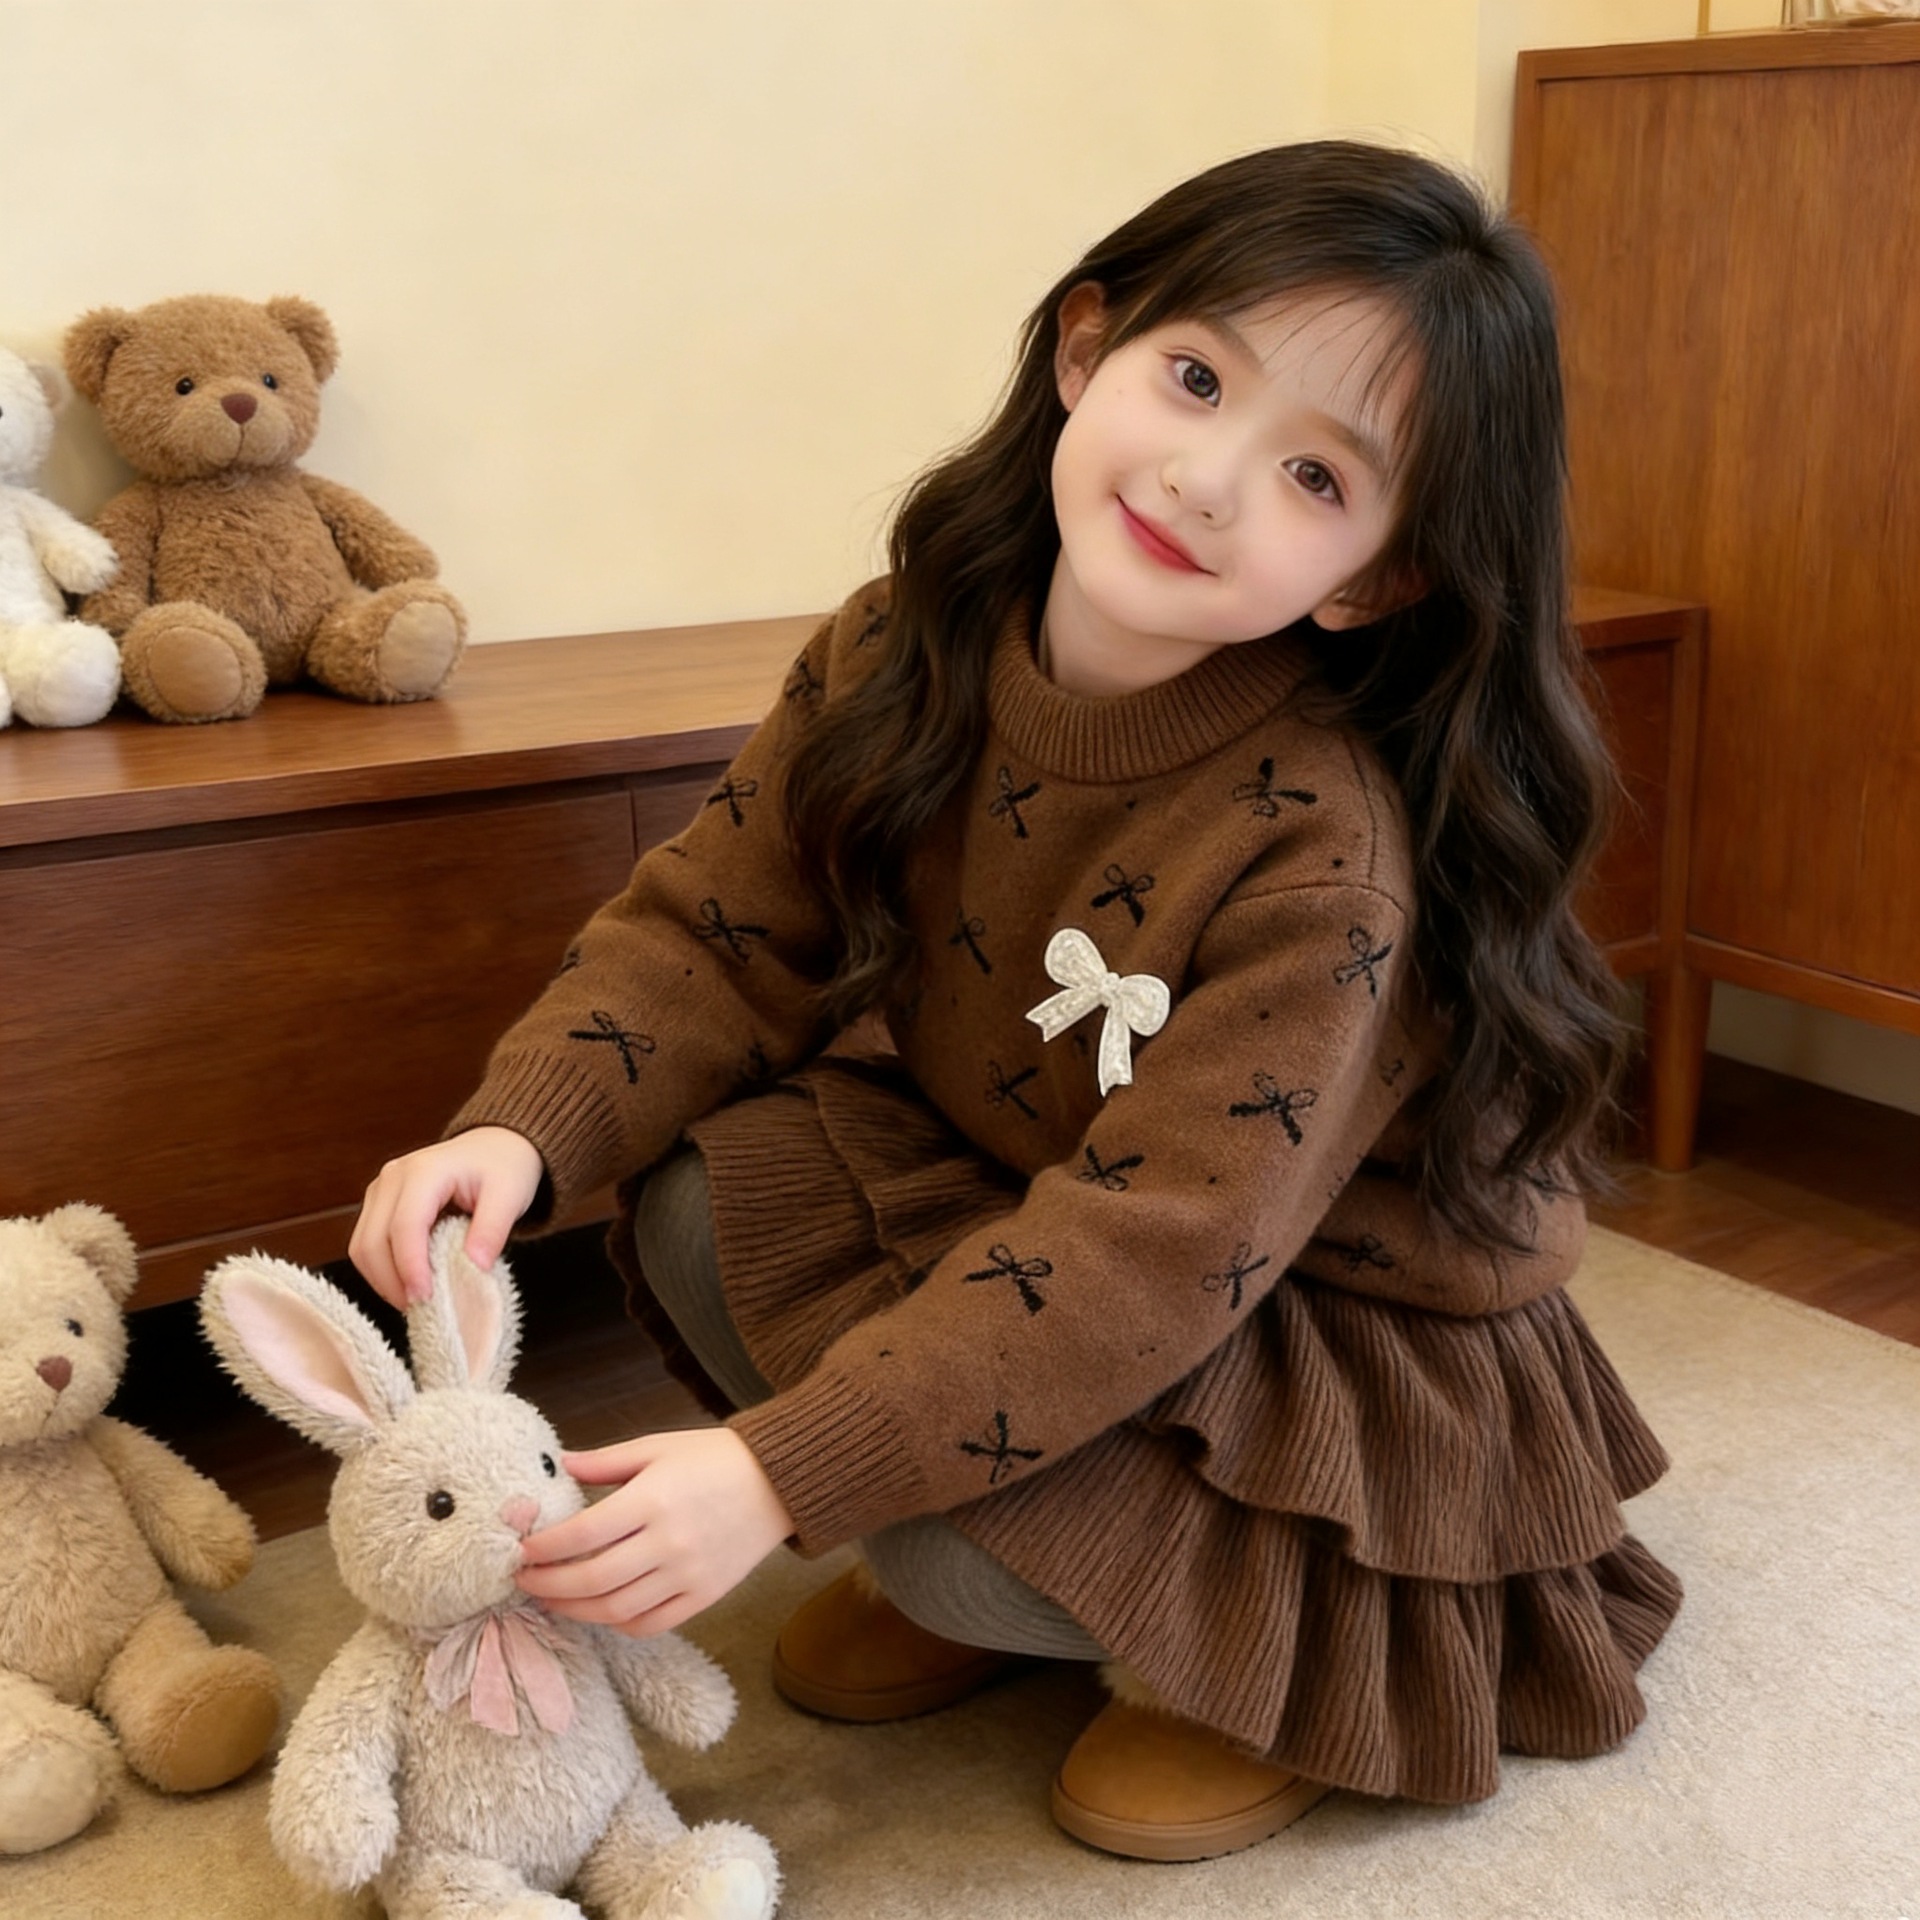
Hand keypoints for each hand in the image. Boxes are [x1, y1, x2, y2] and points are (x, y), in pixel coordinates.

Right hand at [348, 1126, 544, 1308]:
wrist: (495, 1146)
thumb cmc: (504, 1167)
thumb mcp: (511, 1195)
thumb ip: (493, 1230)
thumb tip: (475, 1268)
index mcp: (424, 1170)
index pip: (404, 1226)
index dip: (410, 1267)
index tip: (426, 1299)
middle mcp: (393, 1177)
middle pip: (371, 1241)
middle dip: (391, 1281)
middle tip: (422, 1308)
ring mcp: (381, 1190)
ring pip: (362, 1247)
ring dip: (383, 1280)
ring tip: (416, 1301)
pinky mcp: (379, 1204)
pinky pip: (367, 1244)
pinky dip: (382, 1270)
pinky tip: (409, 1284)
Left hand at [516, 1428, 794, 1636]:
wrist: (780, 1482)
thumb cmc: (716, 1458)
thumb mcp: (659, 1446)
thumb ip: (606, 1460)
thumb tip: (561, 1464)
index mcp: (653, 1499)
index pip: (583, 1534)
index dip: (545, 1548)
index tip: (521, 1550)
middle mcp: (668, 1543)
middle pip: (592, 1580)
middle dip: (547, 1585)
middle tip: (523, 1580)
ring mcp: (687, 1575)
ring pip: (615, 1609)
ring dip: (574, 1609)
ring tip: (552, 1598)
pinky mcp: (704, 1596)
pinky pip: (651, 1624)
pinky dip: (618, 1623)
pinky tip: (601, 1610)